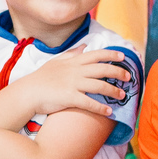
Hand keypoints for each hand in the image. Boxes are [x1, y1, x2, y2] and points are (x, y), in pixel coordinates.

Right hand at [7, 48, 135, 120]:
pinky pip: (89, 103)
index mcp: (73, 62)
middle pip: (102, 69)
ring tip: (123, 96)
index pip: (96, 55)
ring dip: (114, 91)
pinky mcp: (69, 98)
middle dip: (118, 72)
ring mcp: (73, 84)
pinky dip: (101, 108)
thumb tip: (84, 46)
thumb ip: (72, 53)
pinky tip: (109, 112)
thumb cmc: (41, 78)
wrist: (28, 92)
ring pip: (100, 86)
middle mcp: (75, 71)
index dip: (111, 55)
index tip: (123, 57)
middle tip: (129, 78)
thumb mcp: (56, 61)